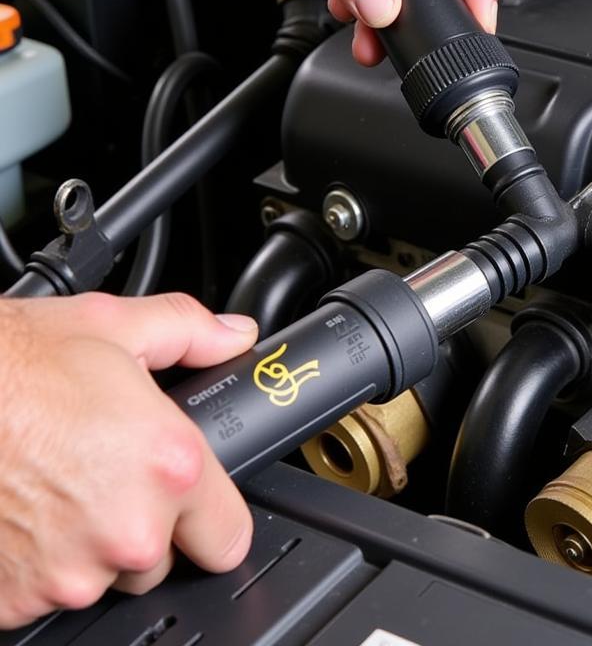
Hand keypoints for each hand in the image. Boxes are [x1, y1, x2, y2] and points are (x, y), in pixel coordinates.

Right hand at [0, 292, 258, 628]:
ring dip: (93, 544)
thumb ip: (192, 332)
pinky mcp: (14, 602)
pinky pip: (47, 591)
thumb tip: (233, 336)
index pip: (230, 536)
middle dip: (148, 521)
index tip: (201, 505)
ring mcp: (67, 575)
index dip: (216, 517)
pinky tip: (28, 511)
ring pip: (104, 576)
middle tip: (112, 472)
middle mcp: (125, 531)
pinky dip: (41, 561)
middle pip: (164, 557)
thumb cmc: (13, 369)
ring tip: (64, 484)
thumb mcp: (116, 325)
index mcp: (167, 466)